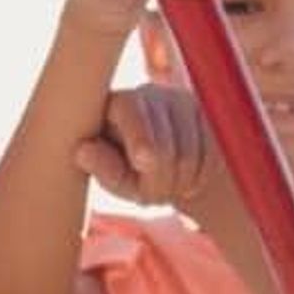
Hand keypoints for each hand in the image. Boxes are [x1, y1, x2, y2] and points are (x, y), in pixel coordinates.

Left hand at [74, 84, 234, 216]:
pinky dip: (200, 176)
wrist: (168, 168)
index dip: (139, 137)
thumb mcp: (115, 177)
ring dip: (181, 183)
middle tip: (153, 200)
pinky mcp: (208, 113)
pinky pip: (210, 154)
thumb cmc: (130, 170)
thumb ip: (102, 167)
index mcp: (117, 103)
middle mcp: (150, 94)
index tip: (144, 162)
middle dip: (160, 182)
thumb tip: (83, 150)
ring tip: (170, 190)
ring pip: (189, 153)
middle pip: (163, 144)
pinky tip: (189, 179)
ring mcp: (183, 100)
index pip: (131, 113)